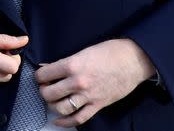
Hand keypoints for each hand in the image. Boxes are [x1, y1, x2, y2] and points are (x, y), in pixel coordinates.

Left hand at [35, 38, 155, 127]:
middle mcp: (78, 82)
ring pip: (60, 108)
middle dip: (44, 91)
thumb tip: (48, 67)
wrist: (133, 60)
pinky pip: (78, 119)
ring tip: (53, 100)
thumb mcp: (84, 51)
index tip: (41, 75)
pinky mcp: (97, 105)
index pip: (45, 74)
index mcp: (73, 64)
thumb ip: (66, 62)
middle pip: (49, 93)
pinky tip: (58, 120)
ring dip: (52, 105)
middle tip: (46, 87)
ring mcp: (87, 96)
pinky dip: (65, 122)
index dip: (40, 75)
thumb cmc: (110, 51)